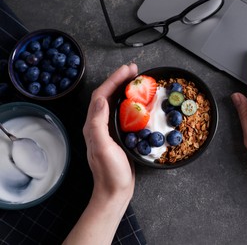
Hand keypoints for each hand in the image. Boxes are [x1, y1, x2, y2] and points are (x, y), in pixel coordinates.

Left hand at [83, 64, 137, 201]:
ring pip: (115, 103)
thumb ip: (98, 123)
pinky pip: (123, 113)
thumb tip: (100, 99)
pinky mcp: (118, 135)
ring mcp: (108, 130)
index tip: (128, 70)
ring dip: (125, 89)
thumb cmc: (110, 172)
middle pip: (107, 95)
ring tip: (137, 81)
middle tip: (135, 70)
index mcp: (93, 125)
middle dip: (120, 80)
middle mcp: (98, 124)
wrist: (115, 191)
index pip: (102, 95)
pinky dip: (130, 103)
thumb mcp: (103, 147)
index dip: (114, 80)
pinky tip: (140, 102)